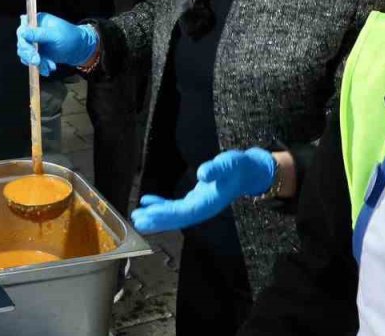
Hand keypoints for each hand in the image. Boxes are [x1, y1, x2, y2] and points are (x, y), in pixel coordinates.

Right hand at [16, 13, 98, 75]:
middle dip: (29, 54)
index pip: (22, 30)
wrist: (80, 49)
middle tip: (38, 61)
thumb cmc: (70, 37)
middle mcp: (32, 31)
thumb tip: (22, 32)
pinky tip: (49, 68)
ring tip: (49, 66)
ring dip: (36, 62)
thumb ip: (38, 34)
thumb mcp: (55, 35)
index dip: (24, 42)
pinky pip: (32, 61)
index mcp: (36, 21)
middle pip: (22, 44)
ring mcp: (34, 42)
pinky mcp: (37, 53)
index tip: (31, 50)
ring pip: (25, 54)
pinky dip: (40, 66)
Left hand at [130, 148, 276, 233]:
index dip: (166, 213)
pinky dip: (162, 205)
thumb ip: (216, 169)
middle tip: (136, 221)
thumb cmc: (238, 167)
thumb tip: (202, 173)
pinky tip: (148, 201)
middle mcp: (203, 208)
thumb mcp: (229, 164)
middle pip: (177, 217)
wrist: (248, 171)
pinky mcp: (196, 200)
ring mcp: (199, 205)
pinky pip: (176, 207)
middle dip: (157, 219)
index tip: (149, 214)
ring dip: (156, 215)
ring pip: (174, 214)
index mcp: (209, 203)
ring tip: (137, 216)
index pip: (185, 212)